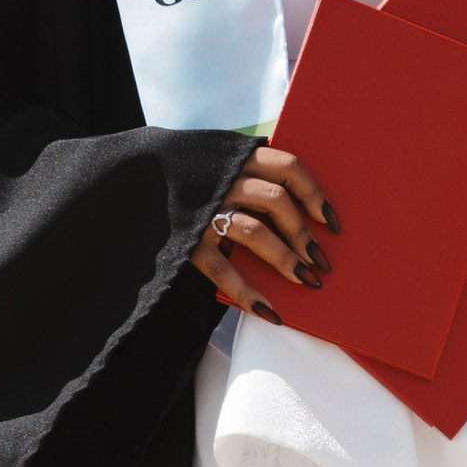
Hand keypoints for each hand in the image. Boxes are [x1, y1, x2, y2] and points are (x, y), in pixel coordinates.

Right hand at [190, 149, 338, 321]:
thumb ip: (253, 177)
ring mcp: (204, 208)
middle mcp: (223, 179)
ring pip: (254, 231)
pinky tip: (267, 311)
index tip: (332, 222)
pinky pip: (221, 267)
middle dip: (303, 234)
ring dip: (285, 259)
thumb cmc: (193, 178)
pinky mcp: (186, 238)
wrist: (134, 180)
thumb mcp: (221, 163)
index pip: (288, 167)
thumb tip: (303, 217)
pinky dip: (246, 291)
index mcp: (237, 156)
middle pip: (276, 201)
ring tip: (305, 280)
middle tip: (322, 261)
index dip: (314, 194)